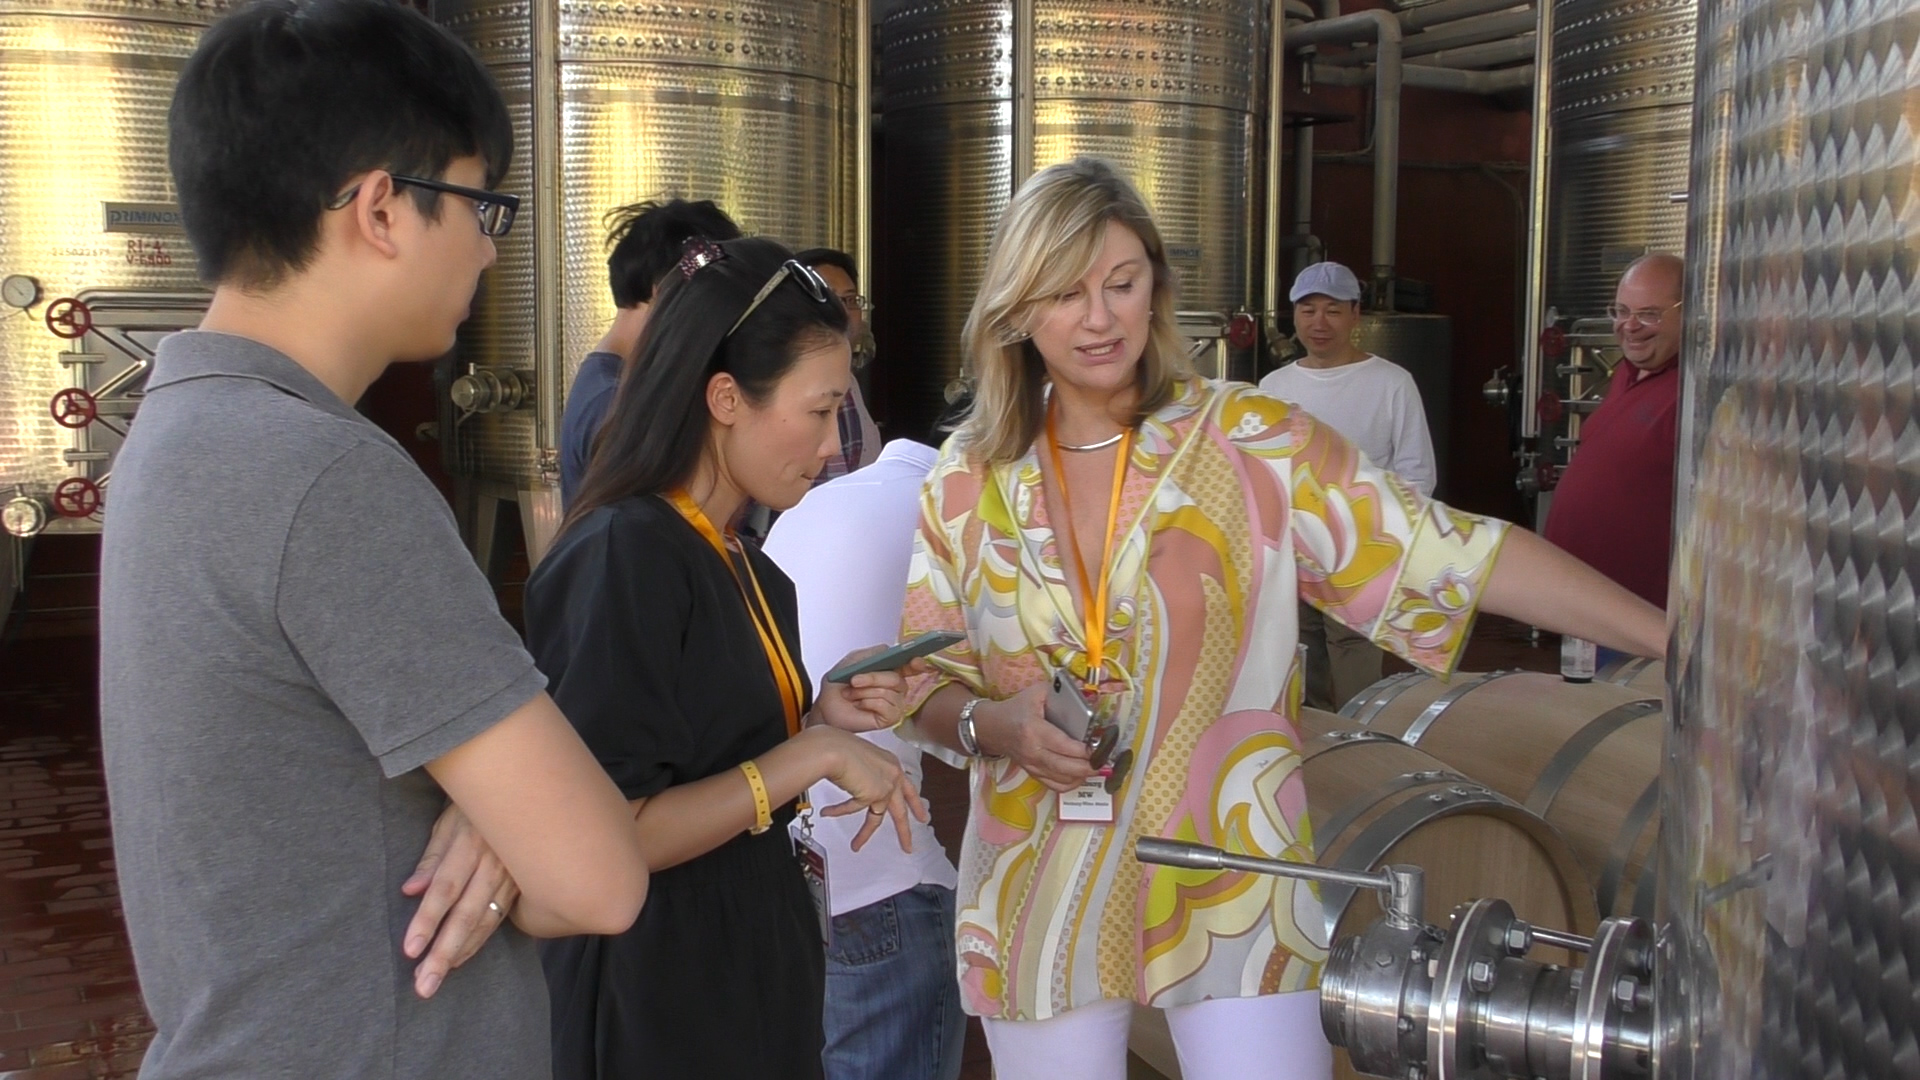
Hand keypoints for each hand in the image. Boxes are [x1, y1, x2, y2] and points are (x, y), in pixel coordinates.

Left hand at [400, 803, 518, 998]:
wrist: (526, 793)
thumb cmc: (476, 805)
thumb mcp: (450, 821)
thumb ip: (432, 857)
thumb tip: (410, 890)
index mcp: (471, 846)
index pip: (445, 889)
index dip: (428, 920)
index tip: (411, 950)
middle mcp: (493, 865)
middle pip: (465, 915)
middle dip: (443, 952)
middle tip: (423, 985)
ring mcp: (511, 878)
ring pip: (484, 922)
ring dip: (459, 953)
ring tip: (435, 979)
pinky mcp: (521, 886)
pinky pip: (497, 918)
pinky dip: (478, 941)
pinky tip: (460, 958)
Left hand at [812, 647, 914, 732]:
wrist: (825, 704)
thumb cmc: (838, 684)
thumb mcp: (853, 660)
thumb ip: (872, 653)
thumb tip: (889, 649)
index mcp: (889, 671)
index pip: (911, 666)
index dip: (916, 664)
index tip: (915, 662)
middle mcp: (895, 687)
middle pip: (897, 679)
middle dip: (873, 678)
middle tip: (854, 680)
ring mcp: (895, 703)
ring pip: (889, 693)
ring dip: (865, 692)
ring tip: (852, 695)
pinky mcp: (890, 718)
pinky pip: (886, 707)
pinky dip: (869, 703)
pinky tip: (860, 705)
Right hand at [813, 728, 929, 853]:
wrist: (833, 748)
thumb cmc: (839, 745)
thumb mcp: (859, 756)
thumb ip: (865, 770)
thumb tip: (859, 781)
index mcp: (891, 763)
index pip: (907, 788)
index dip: (915, 804)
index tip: (922, 816)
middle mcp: (892, 775)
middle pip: (901, 810)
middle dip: (904, 832)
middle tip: (908, 846)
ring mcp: (885, 787)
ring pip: (877, 818)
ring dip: (864, 834)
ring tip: (856, 845)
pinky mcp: (872, 796)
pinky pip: (852, 809)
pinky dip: (837, 810)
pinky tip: (828, 812)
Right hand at [974, 683, 1093, 792]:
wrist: (993, 727)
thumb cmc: (1017, 708)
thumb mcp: (1036, 692)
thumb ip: (1060, 691)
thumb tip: (1086, 695)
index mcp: (1033, 729)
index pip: (1062, 745)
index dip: (1082, 750)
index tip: (1098, 747)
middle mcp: (1032, 751)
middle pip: (1064, 767)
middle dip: (1088, 767)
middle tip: (1103, 760)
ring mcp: (1032, 766)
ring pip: (1062, 780)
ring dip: (1082, 776)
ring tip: (1096, 767)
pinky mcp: (1033, 773)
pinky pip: (1055, 786)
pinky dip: (1071, 784)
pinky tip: (1081, 775)